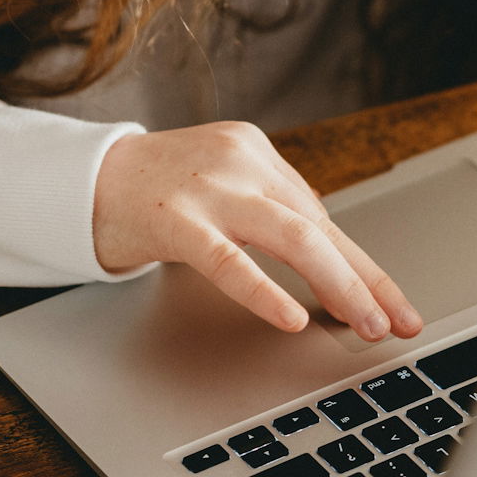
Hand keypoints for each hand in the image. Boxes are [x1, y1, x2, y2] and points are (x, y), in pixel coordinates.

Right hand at [93, 122, 423, 340]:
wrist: (79, 179)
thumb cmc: (155, 191)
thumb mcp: (221, 187)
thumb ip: (270, 213)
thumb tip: (329, 261)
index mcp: (257, 153)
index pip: (324, 217)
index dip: (364, 265)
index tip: (396, 305)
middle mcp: (241, 161)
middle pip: (319, 227)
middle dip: (363, 279)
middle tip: (391, 323)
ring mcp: (208, 187)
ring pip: (292, 237)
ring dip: (337, 284)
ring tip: (362, 323)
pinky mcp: (173, 217)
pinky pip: (226, 260)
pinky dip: (263, 290)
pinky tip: (289, 317)